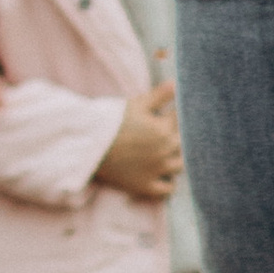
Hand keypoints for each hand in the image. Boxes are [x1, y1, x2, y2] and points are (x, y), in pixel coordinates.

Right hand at [97, 82, 182, 200]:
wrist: (88, 145)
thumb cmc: (112, 120)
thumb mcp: (137, 104)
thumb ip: (160, 95)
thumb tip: (177, 83)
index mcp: (163, 129)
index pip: (184, 121)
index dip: (183, 116)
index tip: (180, 114)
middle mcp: (164, 150)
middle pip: (185, 144)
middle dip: (181, 138)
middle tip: (174, 133)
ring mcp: (156, 170)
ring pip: (179, 166)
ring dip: (177, 159)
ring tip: (170, 153)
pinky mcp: (145, 186)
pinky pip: (167, 189)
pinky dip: (169, 183)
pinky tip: (165, 175)